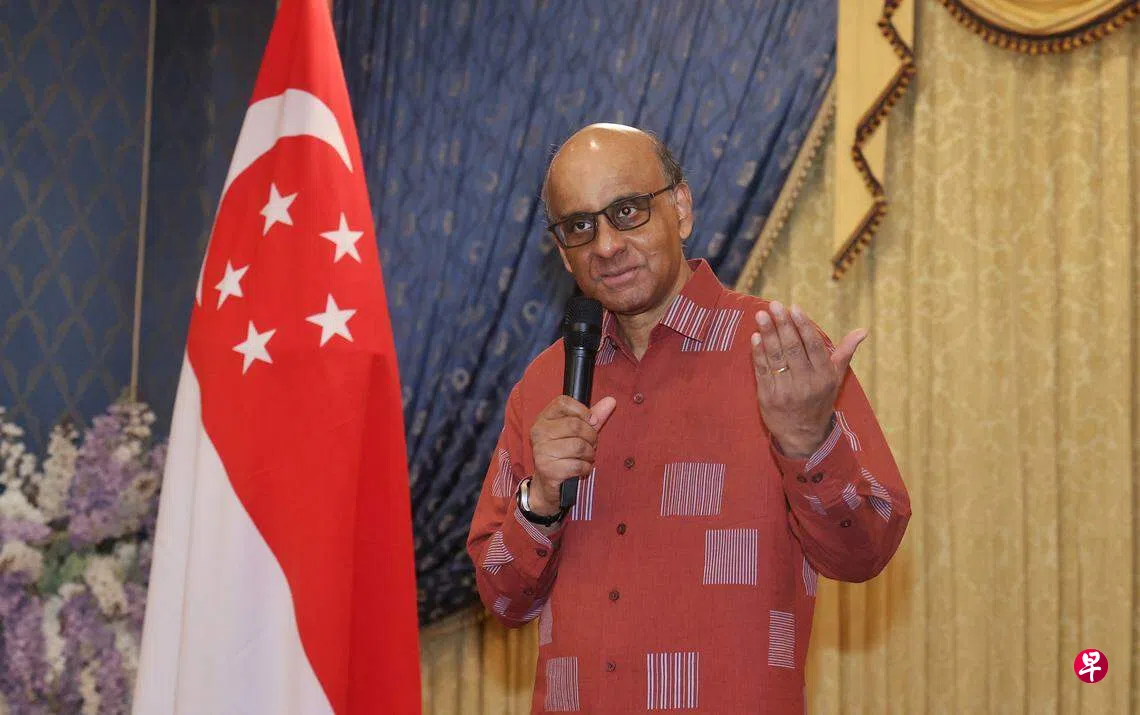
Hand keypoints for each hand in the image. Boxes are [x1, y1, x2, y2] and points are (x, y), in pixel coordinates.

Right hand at [528, 395, 617, 514]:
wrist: (548, 483)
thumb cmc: (563, 454)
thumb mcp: (577, 432)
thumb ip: (593, 416)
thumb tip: (611, 401)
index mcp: (544, 418)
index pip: (563, 402)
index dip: (582, 411)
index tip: (591, 421)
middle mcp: (539, 432)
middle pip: (575, 425)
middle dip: (591, 437)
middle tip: (591, 445)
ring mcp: (541, 451)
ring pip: (578, 446)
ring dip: (589, 454)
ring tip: (586, 458)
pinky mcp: (547, 469)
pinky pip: (577, 465)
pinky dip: (585, 468)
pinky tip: (582, 469)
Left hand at [750, 301, 866, 457]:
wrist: (802, 435)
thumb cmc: (819, 400)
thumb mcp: (836, 379)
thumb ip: (845, 352)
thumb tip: (863, 331)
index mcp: (824, 376)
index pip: (813, 346)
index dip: (803, 326)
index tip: (794, 308)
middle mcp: (806, 383)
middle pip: (793, 349)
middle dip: (783, 325)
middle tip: (774, 305)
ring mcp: (786, 391)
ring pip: (776, 357)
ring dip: (767, 334)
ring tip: (761, 315)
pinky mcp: (768, 397)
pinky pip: (762, 371)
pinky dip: (758, 353)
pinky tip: (755, 337)